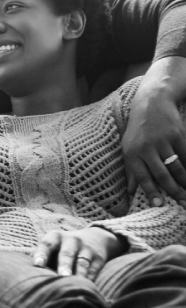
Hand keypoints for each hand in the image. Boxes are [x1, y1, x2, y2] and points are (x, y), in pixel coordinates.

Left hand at [33, 227, 124, 279]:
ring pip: (82, 262)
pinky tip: (87, 288)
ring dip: (79, 273)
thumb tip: (25, 278)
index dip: (42, 254)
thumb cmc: (63, 249)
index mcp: (55, 237)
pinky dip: (90, 279)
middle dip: (64, 265)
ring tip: (75, 283)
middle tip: (62, 276)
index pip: (47, 244)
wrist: (95, 238)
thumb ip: (43, 259)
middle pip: (66, 253)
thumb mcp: (54, 247)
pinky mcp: (98, 258)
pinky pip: (94, 269)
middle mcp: (71, 240)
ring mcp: (86, 248)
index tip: (37, 265)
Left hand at [122, 65, 185, 208]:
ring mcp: (163, 141)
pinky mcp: (177, 134)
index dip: (151, 192)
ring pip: (176, 166)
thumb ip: (131, 171)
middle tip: (181, 203)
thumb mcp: (128, 148)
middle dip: (172, 191)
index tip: (158, 205)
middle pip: (162, 174)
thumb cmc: (138, 130)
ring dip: (184, 181)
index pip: (143, 177)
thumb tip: (130, 193)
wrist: (152, 103)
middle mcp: (147, 148)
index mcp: (133, 154)